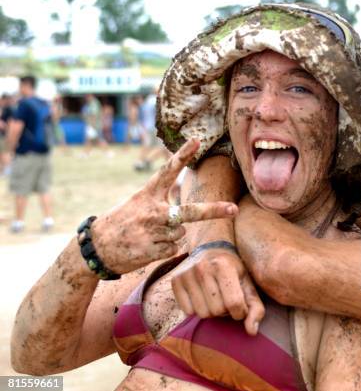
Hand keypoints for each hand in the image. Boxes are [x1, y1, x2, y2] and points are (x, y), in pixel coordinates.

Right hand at [90, 138, 237, 274]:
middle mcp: (153, 211)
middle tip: (233, 209)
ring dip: (171, 235)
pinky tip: (148, 246)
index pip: (167, 171)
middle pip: (190, 211)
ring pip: (181, 232)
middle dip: (214, 210)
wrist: (96, 248)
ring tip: (150, 235)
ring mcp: (154, 231)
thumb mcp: (136, 204)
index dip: (182, 155)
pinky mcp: (154, 250)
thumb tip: (184, 219)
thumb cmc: (120, 223)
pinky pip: (174, 248)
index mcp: (148, 194)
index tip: (196, 140)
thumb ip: (160, 204)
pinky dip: (165, 249)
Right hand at [171, 247, 264, 335]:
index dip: (239, 312)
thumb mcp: (249, 284)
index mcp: (223, 266)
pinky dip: (196, 309)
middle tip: (226, 299)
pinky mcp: (175, 280)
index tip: (240, 306)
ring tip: (215, 298)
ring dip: (211, 311)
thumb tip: (252, 331)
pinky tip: (202, 297)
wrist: (212, 248)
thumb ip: (255, 308)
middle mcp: (202, 268)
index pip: (233, 303)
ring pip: (202, 313)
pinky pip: (187, 311)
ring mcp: (187, 274)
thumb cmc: (234, 270)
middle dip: (225, 311)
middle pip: (217, 311)